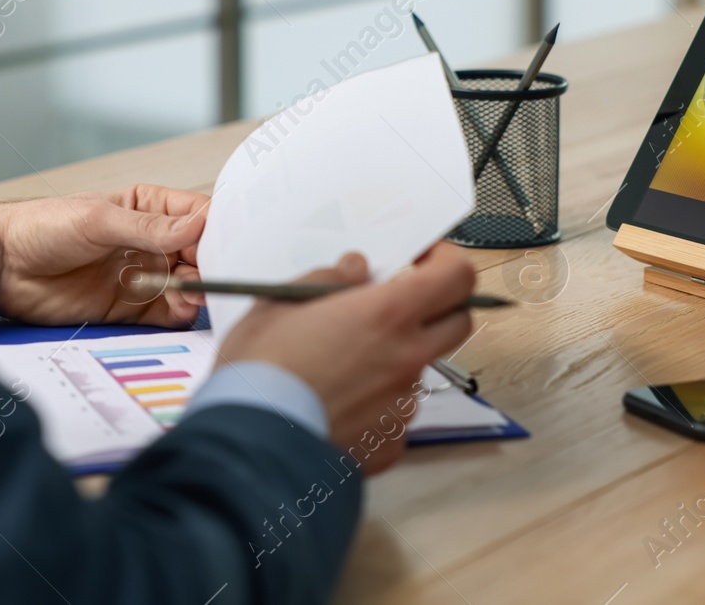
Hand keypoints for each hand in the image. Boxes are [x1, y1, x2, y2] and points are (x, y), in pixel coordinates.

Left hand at [0, 185, 208, 326]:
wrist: (2, 266)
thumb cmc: (43, 227)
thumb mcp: (98, 220)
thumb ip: (149, 228)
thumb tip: (198, 225)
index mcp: (148, 208)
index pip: (196, 215)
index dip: (215, 228)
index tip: (229, 240)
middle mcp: (151, 242)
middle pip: (199, 253)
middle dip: (211, 263)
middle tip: (214, 273)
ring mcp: (143, 276)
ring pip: (189, 284)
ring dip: (198, 289)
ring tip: (194, 292)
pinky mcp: (131, 309)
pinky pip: (168, 312)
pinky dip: (181, 312)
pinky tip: (182, 307)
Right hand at [216, 242, 475, 473]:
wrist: (248, 444)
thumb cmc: (259, 369)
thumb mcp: (281, 303)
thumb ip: (328, 279)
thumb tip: (355, 270)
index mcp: (387, 315)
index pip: (455, 277)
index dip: (446, 261)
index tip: (422, 259)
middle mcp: (407, 359)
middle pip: (456, 323)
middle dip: (436, 308)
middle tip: (393, 307)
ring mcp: (403, 406)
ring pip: (417, 371)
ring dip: (392, 361)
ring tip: (336, 369)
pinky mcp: (390, 445)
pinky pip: (393, 417)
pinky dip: (372, 407)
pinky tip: (333, 406)